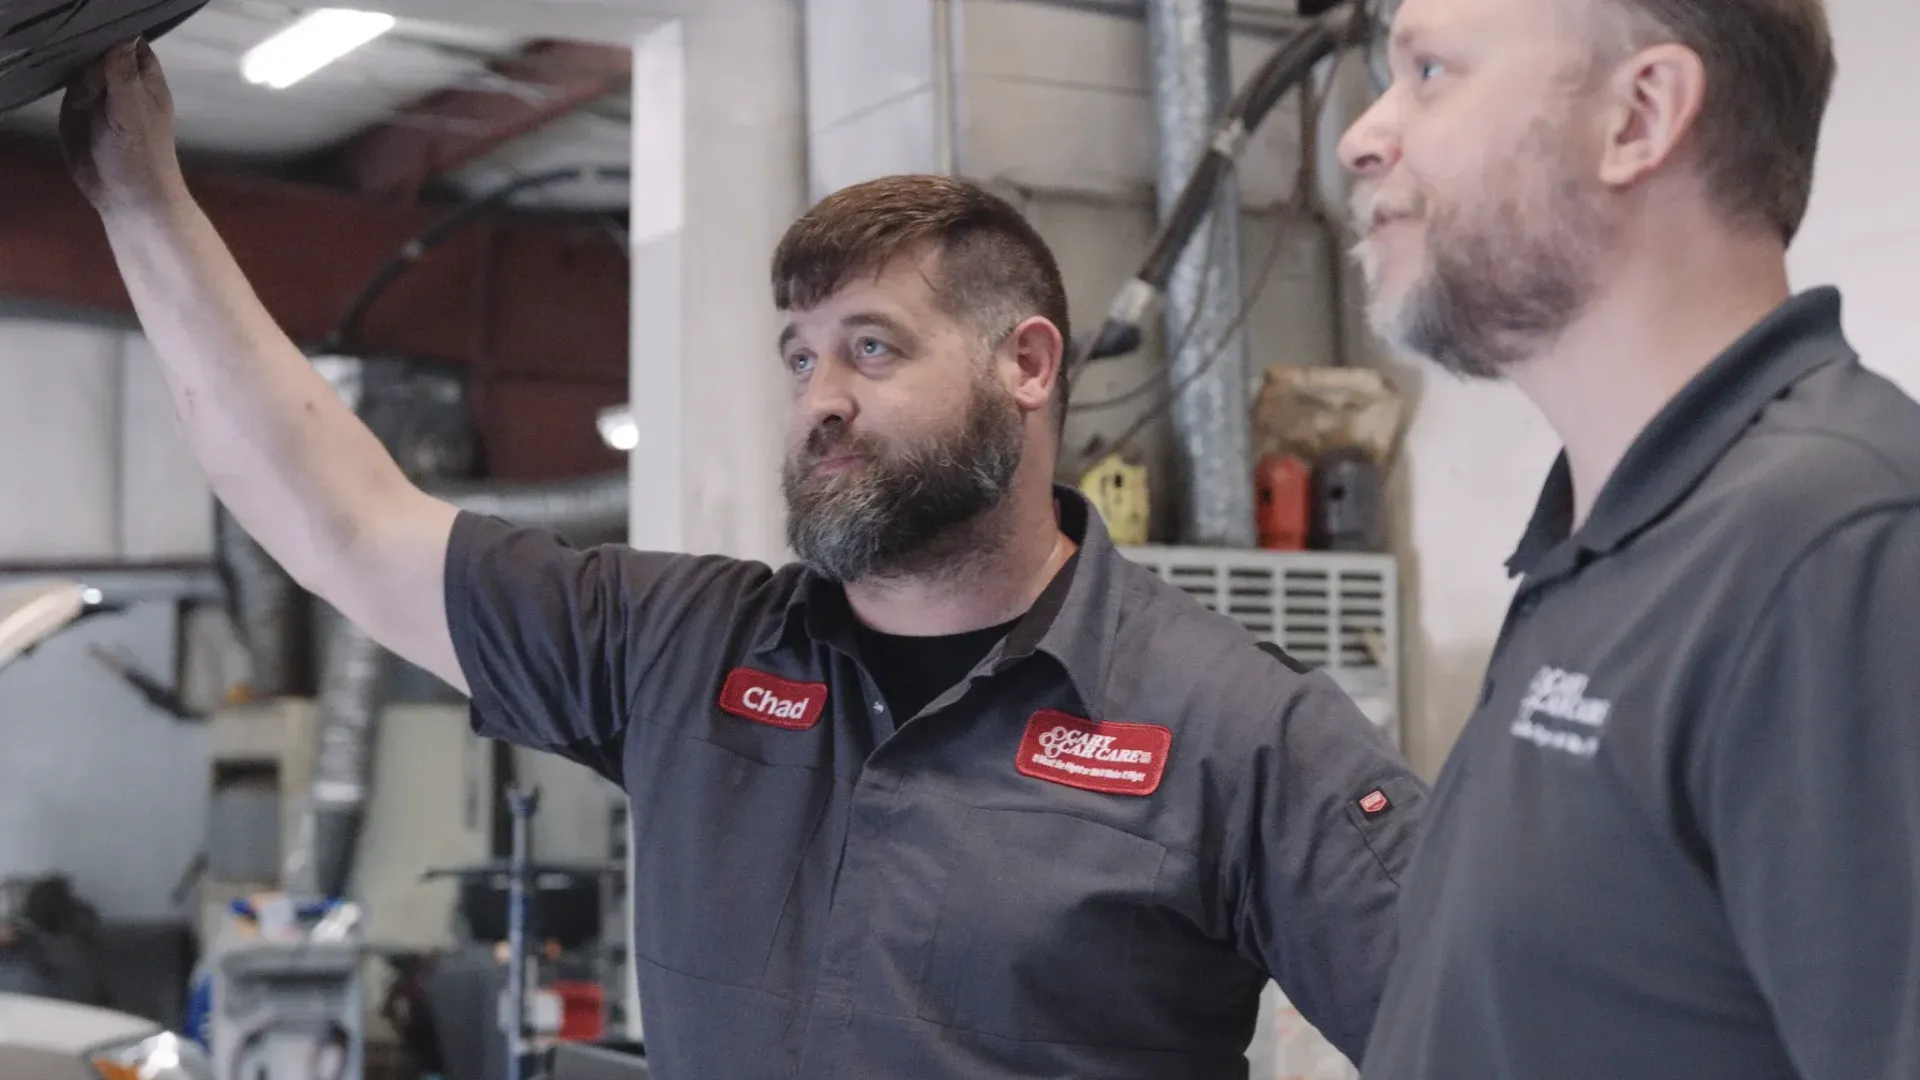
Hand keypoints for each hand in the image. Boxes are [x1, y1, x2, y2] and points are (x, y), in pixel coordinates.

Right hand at [60, 39, 187, 216]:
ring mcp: (100, 98)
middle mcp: (123, 84)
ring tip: (86, 106)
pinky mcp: (80, 114)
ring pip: (79, 71)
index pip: (130, 42)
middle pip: (98, 53)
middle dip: (89, 63)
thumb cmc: (142, 156)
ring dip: (77, 82)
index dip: (114, 38)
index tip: (100, 49)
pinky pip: (68, 92)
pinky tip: (76, 110)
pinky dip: (67, 96)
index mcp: (146, 80)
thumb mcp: (133, 111)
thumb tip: (122, 36)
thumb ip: (123, 74)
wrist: (128, 199)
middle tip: (94, 90)